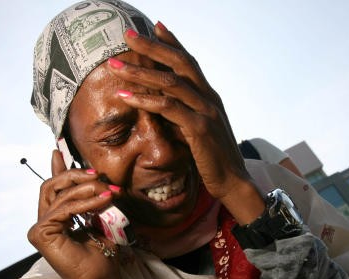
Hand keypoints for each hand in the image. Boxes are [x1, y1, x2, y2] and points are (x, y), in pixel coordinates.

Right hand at [27, 150, 135, 278]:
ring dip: (86, 188)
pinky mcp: (40, 234)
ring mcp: (38, 228)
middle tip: (97, 175)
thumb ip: (90, 196)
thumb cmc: (101, 252)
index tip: (59, 150)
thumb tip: (92, 175)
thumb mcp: (98, 215)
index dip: (57, 168)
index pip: (53, 187)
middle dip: (76, 175)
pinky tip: (103, 200)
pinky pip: (64, 209)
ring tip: (108, 190)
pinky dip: (85, 203)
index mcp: (54, 218)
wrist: (100, 277)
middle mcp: (42, 222)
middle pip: (52, 186)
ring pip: (58, 194)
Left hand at [108, 23, 264, 223]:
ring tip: (116, 65)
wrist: (232, 181)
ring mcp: (205, 111)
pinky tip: (126, 95)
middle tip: (128, 34)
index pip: (188, 62)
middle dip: (152, 47)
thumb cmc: (212, 159)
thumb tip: (159, 106)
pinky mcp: (199, 128)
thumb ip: (181, 115)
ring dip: (140, 72)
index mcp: (208, 96)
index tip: (154, 26)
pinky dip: (145, 100)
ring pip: (170, 82)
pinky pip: (168, 108)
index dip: (172, 42)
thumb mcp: (195, 131)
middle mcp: (209, 98)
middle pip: (179, 63)